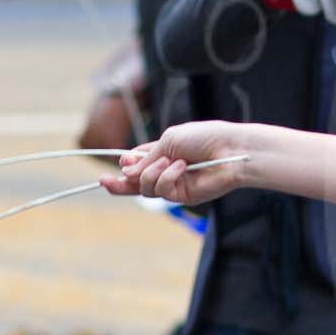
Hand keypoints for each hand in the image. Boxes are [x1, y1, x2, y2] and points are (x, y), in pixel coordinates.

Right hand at [100, 121, 248, 206]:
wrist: (231, 149)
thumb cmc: (205, 137)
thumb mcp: (169, 140)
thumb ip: (147, 157)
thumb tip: (124, 172)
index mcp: (163, 153)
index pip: (138, 163)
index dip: (126, 164)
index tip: (120, 160)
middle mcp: (167, 170)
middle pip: (136, 183)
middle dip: (119, 184)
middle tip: (104, 182)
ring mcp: (175, 185)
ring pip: (146, 188)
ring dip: (151, 173)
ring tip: (171, 161)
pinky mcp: (184, 196)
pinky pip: (163, 191)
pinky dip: (167, 178)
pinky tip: (181, 167)